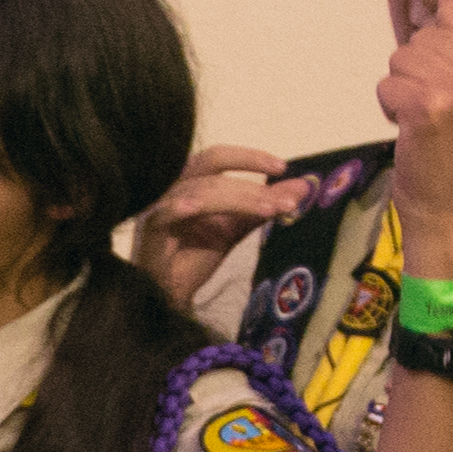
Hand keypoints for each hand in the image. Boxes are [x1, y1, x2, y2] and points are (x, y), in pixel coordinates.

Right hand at [136, 142, 313, 303]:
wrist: (169, 294)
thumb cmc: (194, 255)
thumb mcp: (234, 228)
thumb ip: (263, 207)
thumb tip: (302, 187)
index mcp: (190, 181)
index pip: (217, 157)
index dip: (249, 157)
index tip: (282, 167)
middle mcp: (172, 188)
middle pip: (210, 170)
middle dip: (251, 185)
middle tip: (287, 200)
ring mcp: (158, 207)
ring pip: (198, 192)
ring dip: (236, 200)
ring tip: (268, 211)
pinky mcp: (150, 232)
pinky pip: (163, 215)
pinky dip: (178, 209)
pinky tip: (195, 209)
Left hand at [376, 0, 452, 270]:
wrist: (448, 202)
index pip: (452, 14)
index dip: (441, 50)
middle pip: (425, 34)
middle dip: (420, 69)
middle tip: (442, 110)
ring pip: (402, 57)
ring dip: (404, 88)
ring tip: (429, 120)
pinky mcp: (432, 107)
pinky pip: (387, 83)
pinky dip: (390, 107)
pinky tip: (414, 131)